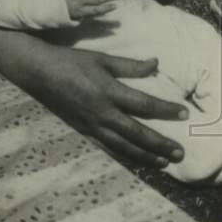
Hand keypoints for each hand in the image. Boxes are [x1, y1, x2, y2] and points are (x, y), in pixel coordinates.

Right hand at [0, 0, 187, 165]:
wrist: (37, 73)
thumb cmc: (71, 61)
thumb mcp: (102, 58)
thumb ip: (130, 65)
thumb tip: (156, 63)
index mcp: (108, 92)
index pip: (144, 104)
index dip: (165, 110)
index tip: (184, 114)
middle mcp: (101, 113)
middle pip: (136, 133)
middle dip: (160, 144)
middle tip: (180, 154)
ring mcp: (91, 125)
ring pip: (123, 146)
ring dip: (146, 155)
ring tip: (165, 163)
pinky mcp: (83, 131)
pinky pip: (108, 147)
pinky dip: (125, 155)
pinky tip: (137, 160)